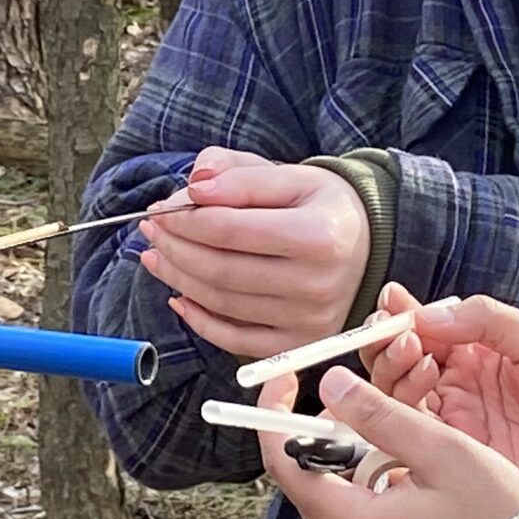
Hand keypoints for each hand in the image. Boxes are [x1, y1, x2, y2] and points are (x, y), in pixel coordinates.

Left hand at [138, 147, 369, 361]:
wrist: (368, 244)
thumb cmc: (322, 205)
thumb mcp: (289, 175)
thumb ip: (239, 174)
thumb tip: (194, 187)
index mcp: (317, 236)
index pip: (228, 229)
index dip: (183, 219)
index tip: (160, 209)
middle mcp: (316, 284)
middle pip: (220, 269)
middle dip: (174, 248)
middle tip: (150, 231)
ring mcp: (308, 321)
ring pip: (221, 303)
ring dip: (178, 279)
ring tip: (157, 255)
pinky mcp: (298, 343)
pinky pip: (235, 339)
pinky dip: (199, 320)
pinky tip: (178, 295)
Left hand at [258, 366, 518, 518]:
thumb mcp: (441, 452)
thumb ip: (379, 415)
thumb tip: (331, 384)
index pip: (285, 462)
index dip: (276, 415)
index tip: (285, 380)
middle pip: (313, 481)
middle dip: (334, 439)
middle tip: (377, 414)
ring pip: (339, 502)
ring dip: (361, 467)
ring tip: (415, 456)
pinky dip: (376, 496)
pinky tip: (420, 488)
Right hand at [360, 290, 518, 518]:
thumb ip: (485, 320)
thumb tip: (428, 314)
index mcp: (483, 353)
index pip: (429, 330)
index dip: (406, 316)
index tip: (393, 303)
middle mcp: (463, 387)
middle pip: (403, 363)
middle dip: (393, 343)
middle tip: (404, 336)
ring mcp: (458, 423)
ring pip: (399, 395)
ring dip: (395, 370)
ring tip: (416, 356)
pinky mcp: (457, 457)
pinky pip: (413, 432)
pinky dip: (402, 407)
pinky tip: (419, 385)